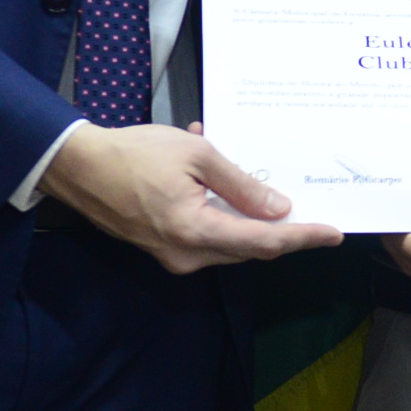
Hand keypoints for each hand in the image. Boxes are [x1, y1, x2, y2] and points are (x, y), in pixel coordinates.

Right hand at [41, 122, 342, 273]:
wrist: (76, 166)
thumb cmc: (135, 154)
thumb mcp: (196, 155)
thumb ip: (239, 184)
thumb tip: (278, 208)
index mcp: (196, 232)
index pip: (263, 242)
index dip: (301, 237)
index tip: (333, 233)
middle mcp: (186, 255)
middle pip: (249, 249)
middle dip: (283, 232)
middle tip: (313, 211)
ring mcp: (172, 256)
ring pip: (230, 244)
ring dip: (251, 219)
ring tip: (268, 186)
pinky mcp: (162, 248)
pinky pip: (207, 235)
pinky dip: (223, 213)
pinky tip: (224, 180)